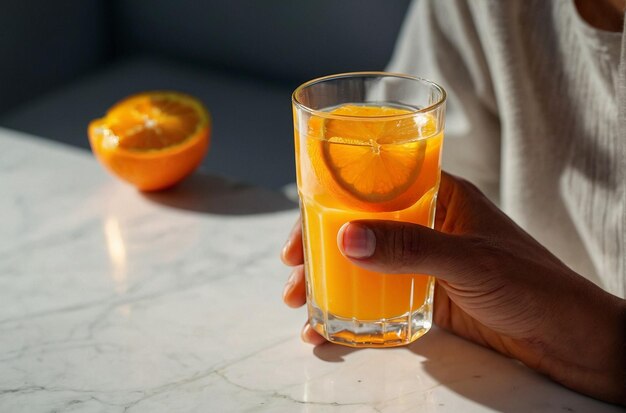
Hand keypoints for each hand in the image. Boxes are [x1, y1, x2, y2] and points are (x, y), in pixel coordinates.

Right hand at [281, 172, 625, 404]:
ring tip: (301, 307)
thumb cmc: (533, 285)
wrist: (567, 338)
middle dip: (321, 249)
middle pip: (360, 226)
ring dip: (330, 283)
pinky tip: (329, 333)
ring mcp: (424, 261)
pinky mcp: (426, 295)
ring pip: (365, 264)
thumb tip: (346, 236)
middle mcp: (427, 223)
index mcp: (440, 195)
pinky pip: (379, 298)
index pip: (376, 183)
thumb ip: (411, 248)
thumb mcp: (468, 261)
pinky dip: (352, 313)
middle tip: (291, 273)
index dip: (331, 199)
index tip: (300, 226)